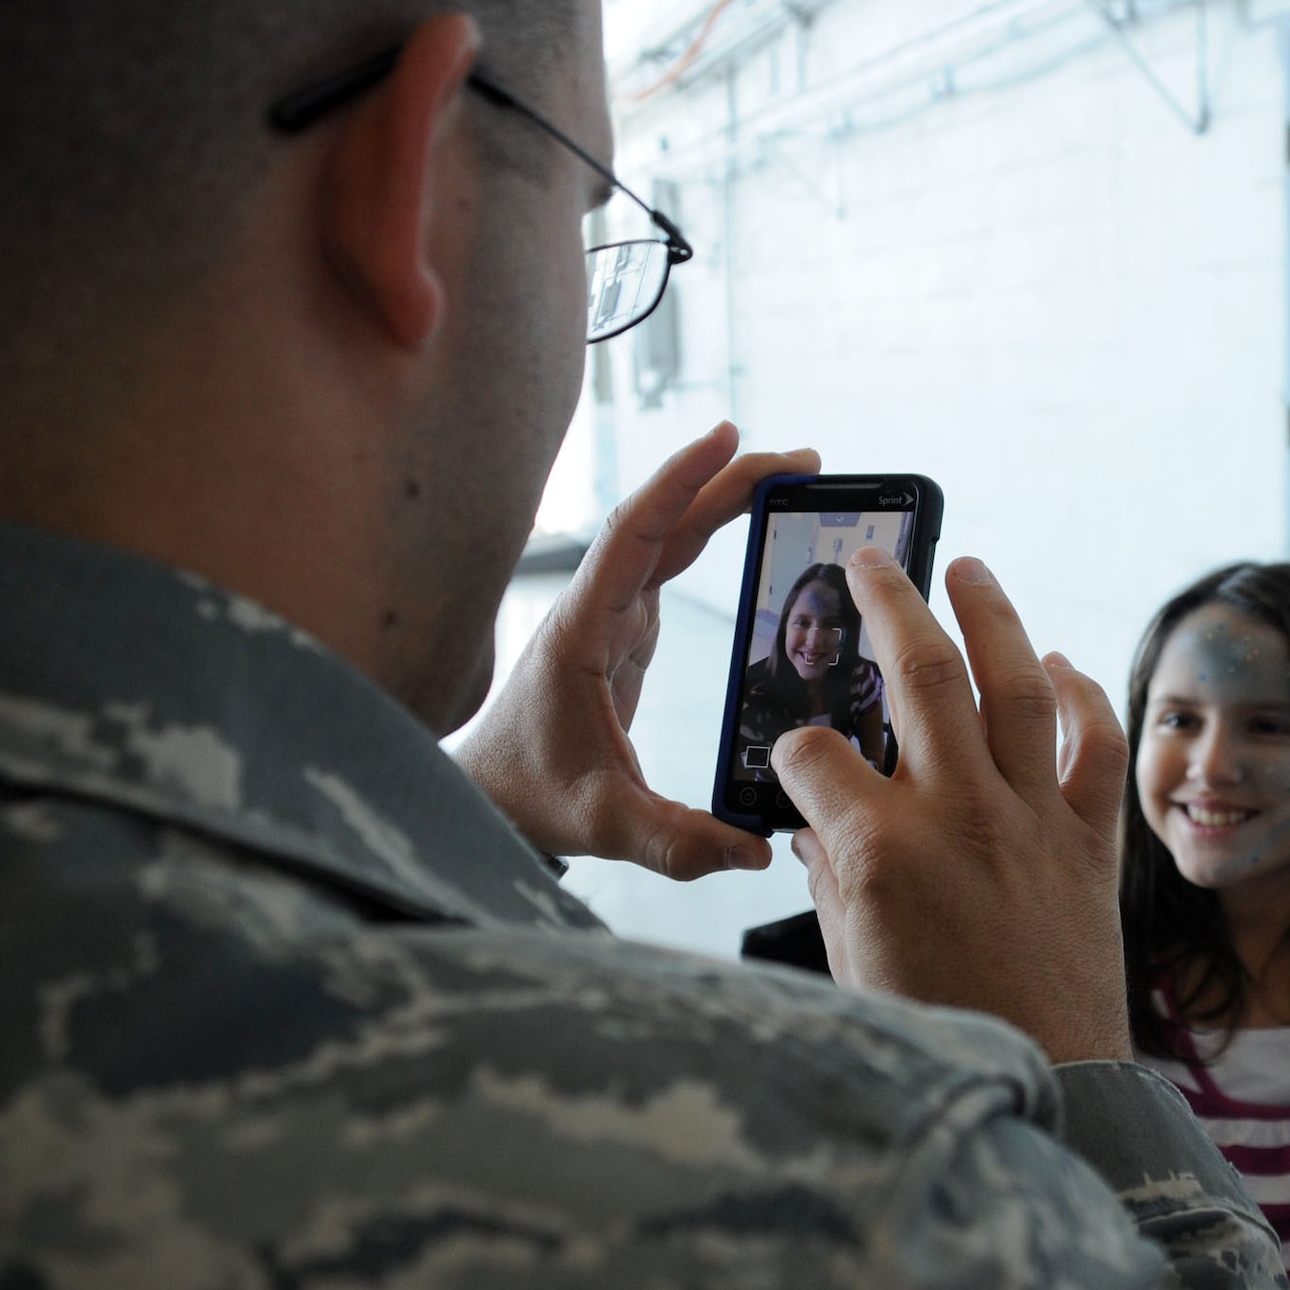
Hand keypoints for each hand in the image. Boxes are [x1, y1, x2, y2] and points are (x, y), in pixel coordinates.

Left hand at [456, 422, 818, 879]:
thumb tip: (755, 848)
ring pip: (673, 536)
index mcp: (585, 630)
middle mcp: (598, 608)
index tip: (730, 440)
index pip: (635, 535)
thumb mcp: (602, 824)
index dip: (682, 482)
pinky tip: (752, 525)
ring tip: (793, 478)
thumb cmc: (529, 796)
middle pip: (667, 522)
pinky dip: (713, 535)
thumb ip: (676, 840)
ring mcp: (612, 614)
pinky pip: (673, 564)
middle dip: (731, 482)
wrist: (484, 795)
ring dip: (726, 500)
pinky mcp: (626, 630)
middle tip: (804, 462)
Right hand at [776, 549, 1131, 1063]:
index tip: (794, 756)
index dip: (791, 749)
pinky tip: (1057, 666)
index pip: (812, 753)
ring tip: (968, 569)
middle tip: (873, 560)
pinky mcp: (1090, 840)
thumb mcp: (850, 956)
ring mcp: (1032, 820)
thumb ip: (829, 877)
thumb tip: (817, 826)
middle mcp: (958, 815)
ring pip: (1014, 685)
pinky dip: (1081, 697)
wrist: (1047, 1080)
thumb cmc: (937, 1028)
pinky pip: (1094, 746)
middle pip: (919, 673)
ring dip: (991, 616)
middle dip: (888, 601)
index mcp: (879, 851)